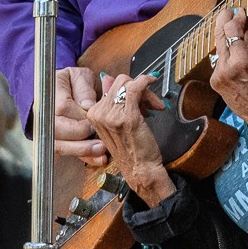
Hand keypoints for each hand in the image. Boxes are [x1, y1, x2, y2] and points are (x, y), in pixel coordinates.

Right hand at [53, 67, 108, 166]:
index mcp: (49, 94)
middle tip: (101, 140)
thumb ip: (84, 88)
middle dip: (81, 137)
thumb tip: (87, 105)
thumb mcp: (79, 76)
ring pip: (60, 145)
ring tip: (101, 151)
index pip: (62, 108)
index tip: (95, 120)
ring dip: (82, 150)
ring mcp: (46, 130)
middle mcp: (43, 114)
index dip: (79, 116)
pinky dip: (83, 157)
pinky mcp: (56, 142)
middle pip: (58, 130)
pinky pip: (67, 152)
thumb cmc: (72, 82)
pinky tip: (98, 159)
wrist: (59, 90)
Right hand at [86, 73, 172, 203]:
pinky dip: (146, 81)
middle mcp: (98, 113)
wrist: (141, 170)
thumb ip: (112, 101)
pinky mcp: (127, 116)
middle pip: (119, 83)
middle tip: (150, 103)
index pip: (110, 88)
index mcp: (94, 115)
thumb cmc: (133, 150)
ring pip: (128, 85)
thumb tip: (109, 78)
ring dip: (145, 92)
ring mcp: (111, 114)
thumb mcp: (117, 124)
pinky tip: (152, 81)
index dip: (128, 91)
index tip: (141, 100)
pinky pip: (136, 87)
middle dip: (137, 88)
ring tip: (154, 106)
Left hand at [211, 9, 247, 154]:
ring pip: (217, 47)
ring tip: (231, 26)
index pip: (231, 30)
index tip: (240, 11)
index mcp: (240, 61)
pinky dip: (224, 51)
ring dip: (223, 35)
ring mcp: (217, 76)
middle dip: (223, 20)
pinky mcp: (214, 81)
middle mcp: (224, 68)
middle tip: (230, 11)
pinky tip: (231, 48)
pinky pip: (218, 60)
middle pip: (219, 35)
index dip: (235, 17)